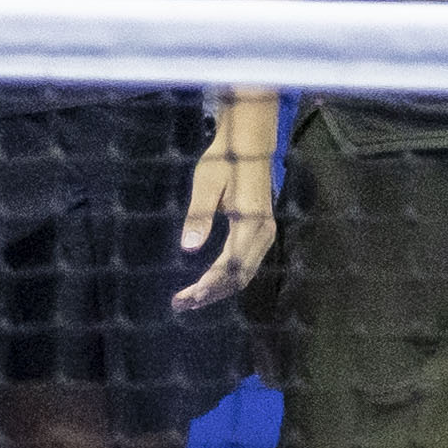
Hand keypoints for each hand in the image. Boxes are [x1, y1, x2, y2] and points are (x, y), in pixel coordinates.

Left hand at [170, 114, 275, 313]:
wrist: (249, 143)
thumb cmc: (225, 160)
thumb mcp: (206, 184)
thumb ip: (198, 216)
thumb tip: (187, 249)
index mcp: (250, 222)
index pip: (230, 265)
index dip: (209, 284)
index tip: (188, 297)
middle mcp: (263, 232)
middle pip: (239, 276)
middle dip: (211, 293)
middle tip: (181, 304)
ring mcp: (266, 233)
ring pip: (244, 273)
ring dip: (219, 289)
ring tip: (191, 299)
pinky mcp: (262, 232)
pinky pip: (247, 264)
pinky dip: (228, 278)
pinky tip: (210, 283)